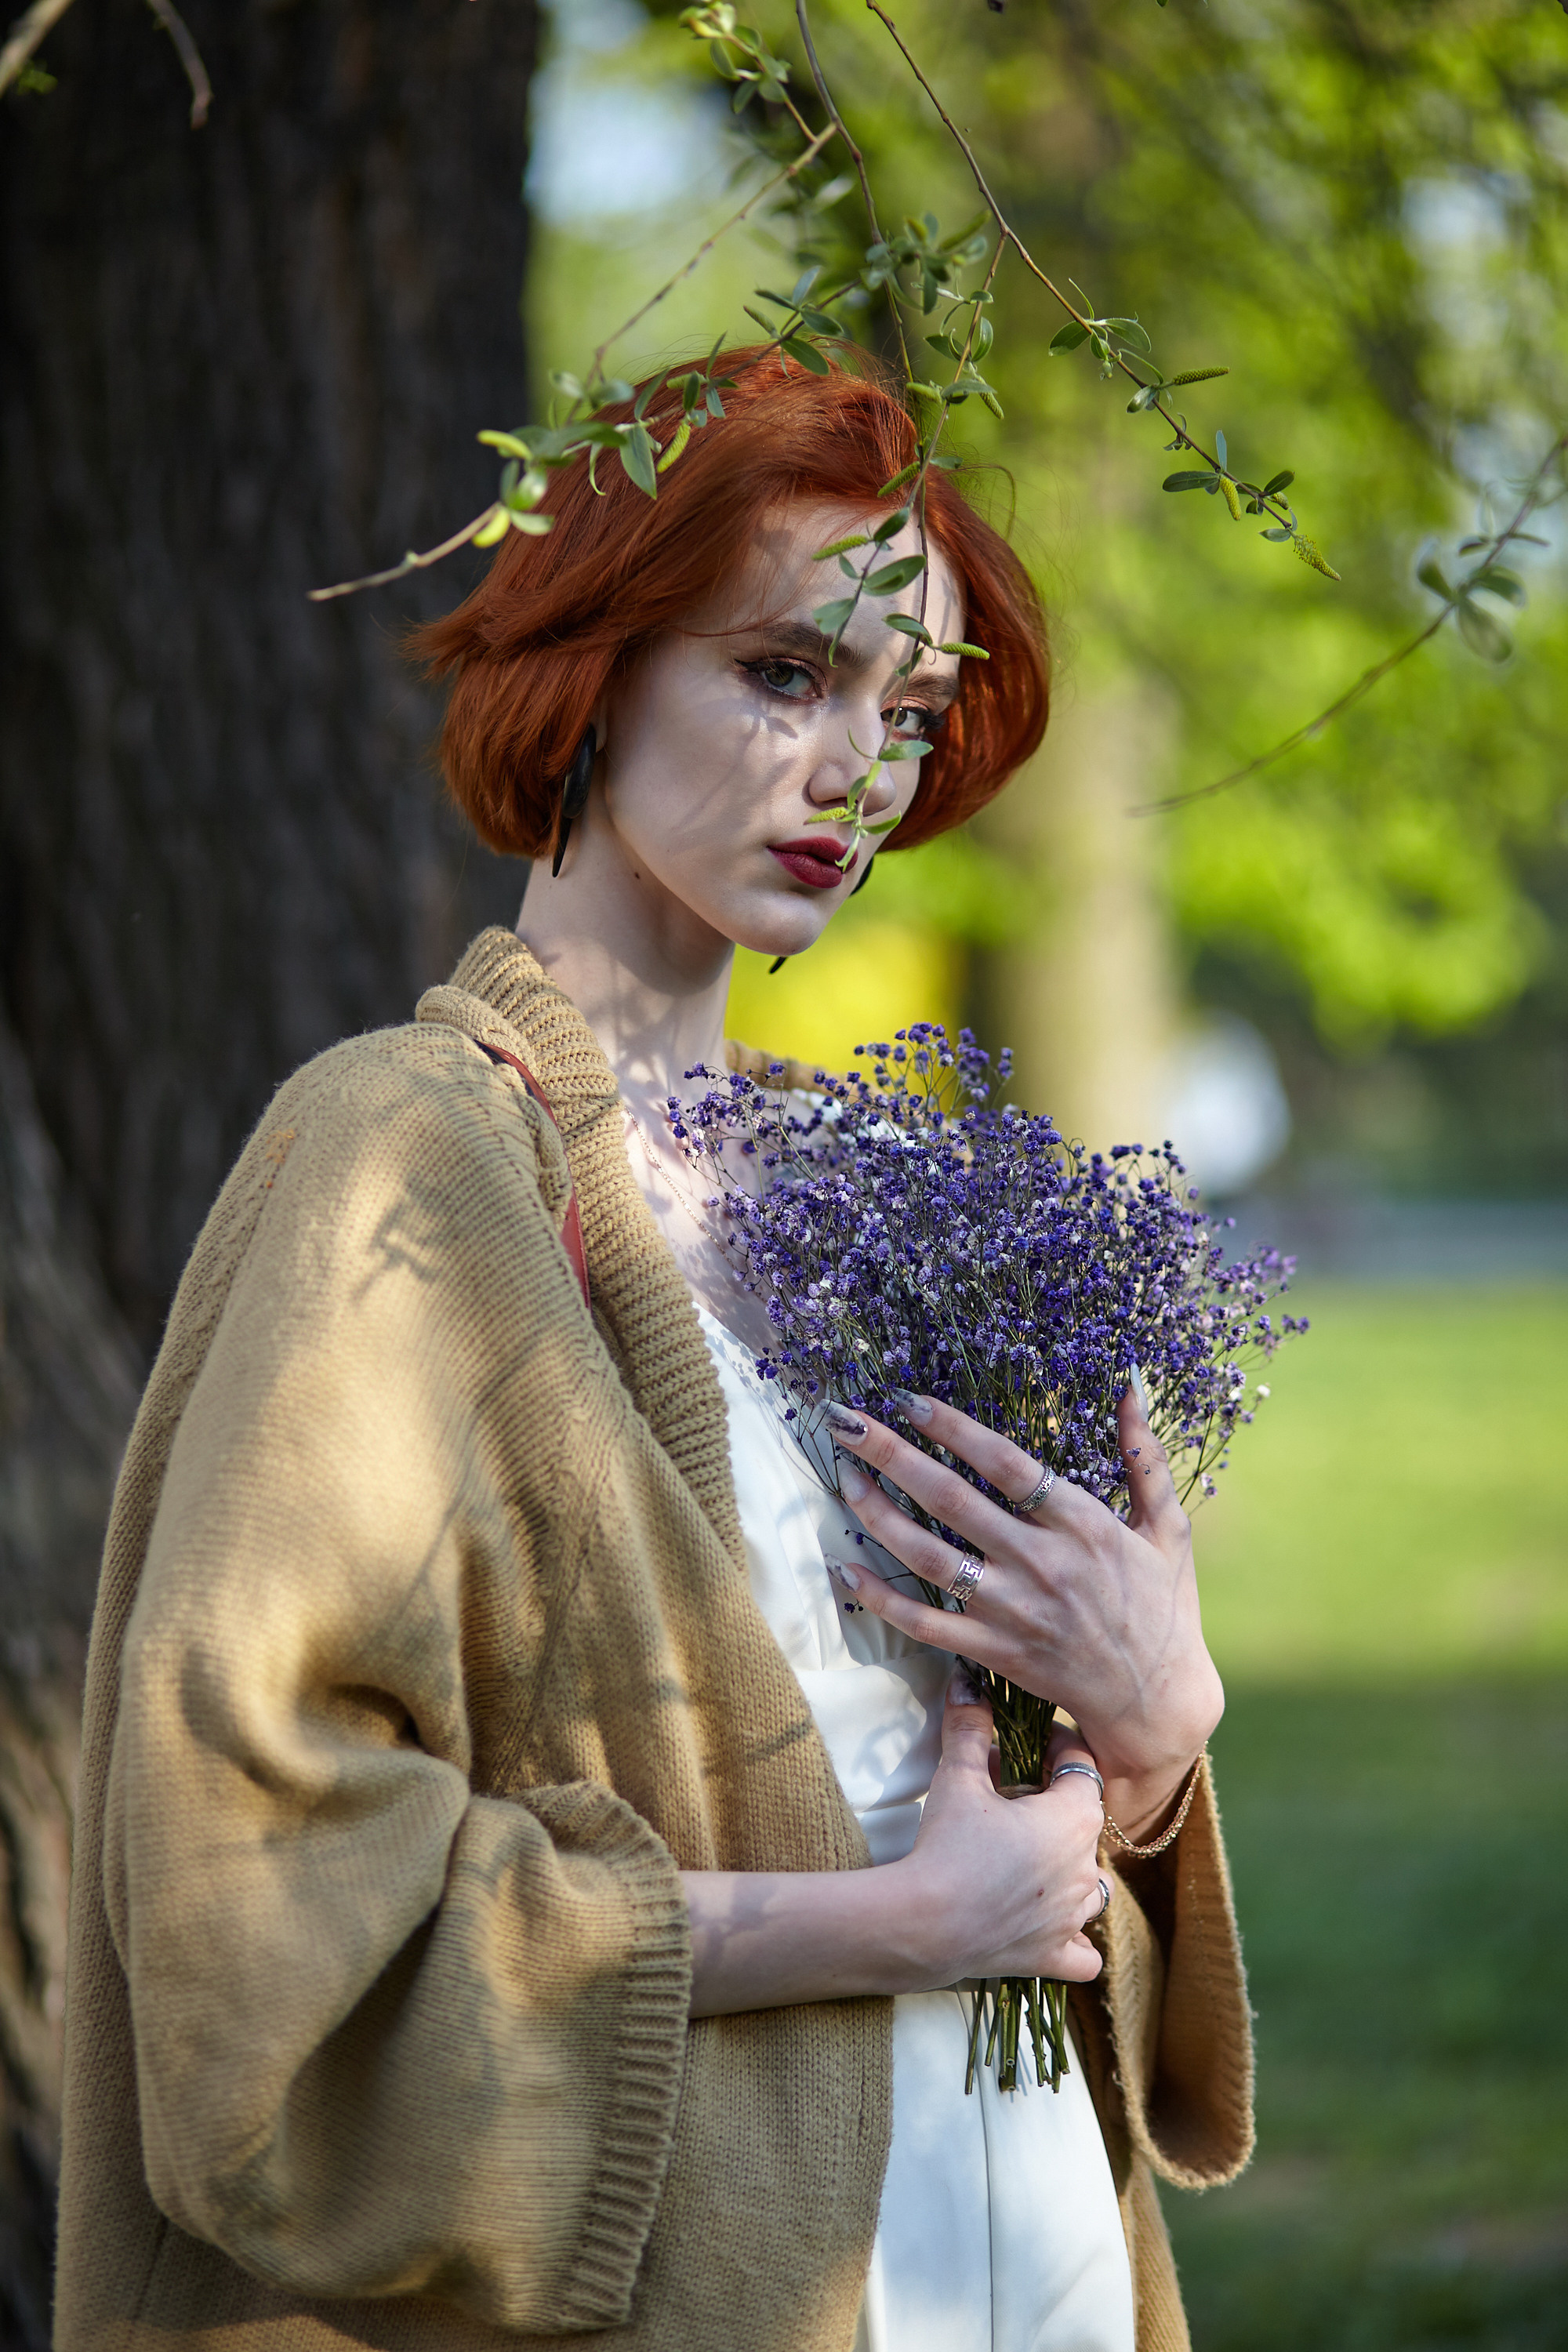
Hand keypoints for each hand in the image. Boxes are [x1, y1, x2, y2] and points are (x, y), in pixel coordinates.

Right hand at [681, 1675, 1107, 2015]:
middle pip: (1086, 1823)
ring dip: (1071, 1867)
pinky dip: (1074, 1938)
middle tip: (1011, 1795)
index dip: (1058, 1747)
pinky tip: (1049, 1923)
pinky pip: (1084, 1951)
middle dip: (1054, 1805)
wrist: (924, 1922)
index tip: (1031, 1741)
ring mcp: (1073, 1917)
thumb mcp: (958, 1777)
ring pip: (1096, 1886)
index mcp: (1074, 1819)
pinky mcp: (1052, 1956)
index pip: (1082, 1767)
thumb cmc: (946, 1844)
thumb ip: (969, 1727)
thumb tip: (967, 1681)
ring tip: (1031, 1856)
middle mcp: (1086, 1868)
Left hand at [829, 1385, 1222, 1841]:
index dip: (953, 1429)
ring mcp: (1011, 1611)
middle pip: (951, 1501)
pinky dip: (881, 1598)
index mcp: (1081, 1524)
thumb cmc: (1164, 1605)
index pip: (1005, 1464)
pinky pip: (924, 1624)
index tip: (908, 1400)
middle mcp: (1040, 1564)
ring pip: (928, 1557)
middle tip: (847, 1423)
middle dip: (893, 1456)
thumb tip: (1130, 1387)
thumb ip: (1146, 1457)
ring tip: (845, 1479)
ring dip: (878, 1516)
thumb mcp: (1169, 1527)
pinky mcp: (993, 1652)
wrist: (1157, 1699)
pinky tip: (846, 1569)